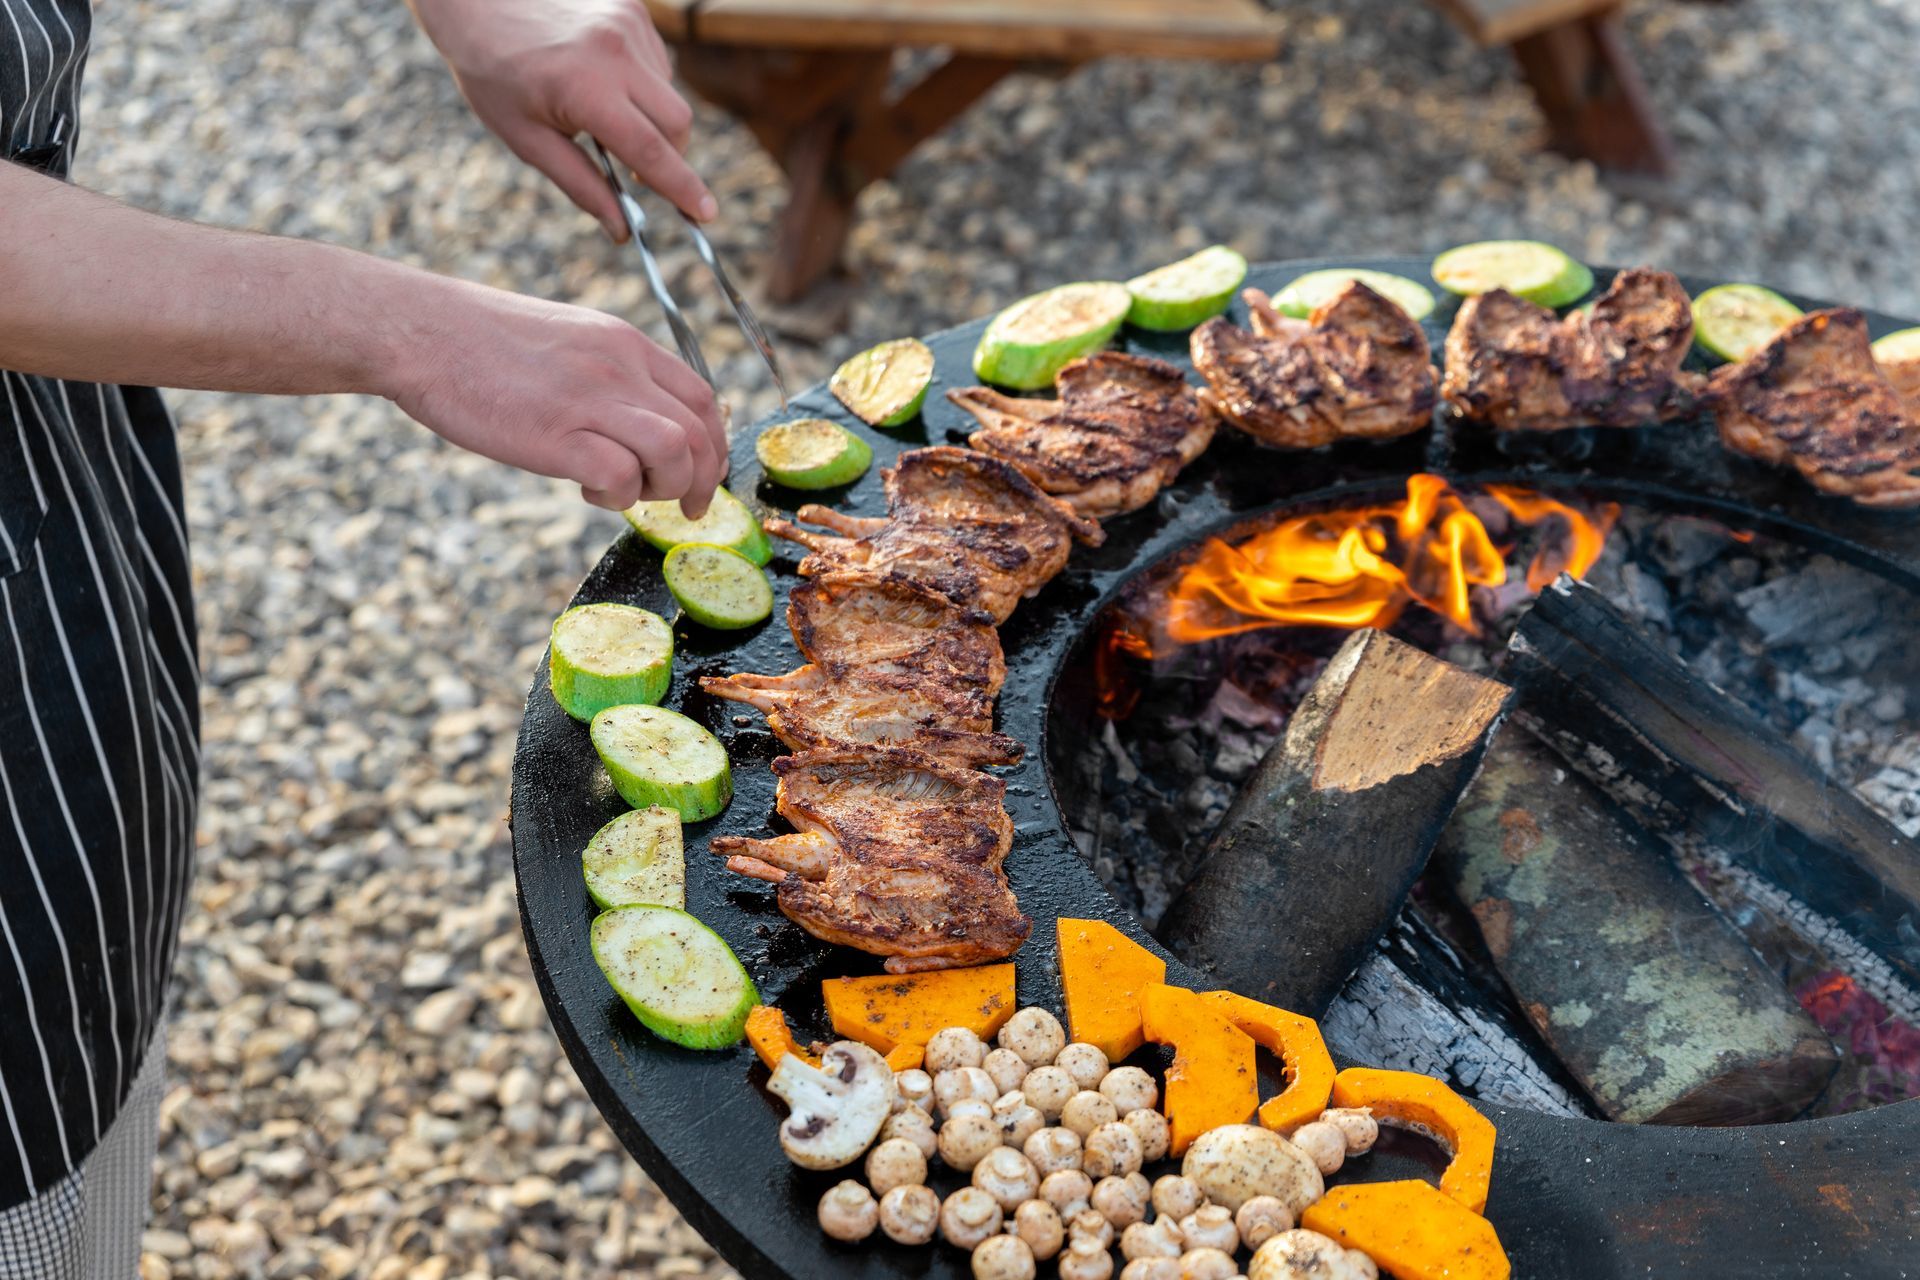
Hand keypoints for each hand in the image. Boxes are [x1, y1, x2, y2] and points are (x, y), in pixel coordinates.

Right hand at [385, 280, 727, 514]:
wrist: (419, 330)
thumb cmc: (480, 343)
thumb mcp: (567, 339)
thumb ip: (609, 373)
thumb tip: (636, 421)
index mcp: (625, 343)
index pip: (702, 398)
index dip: (714, 446)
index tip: (704, 476)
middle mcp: (619, 367)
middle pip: (699, 431)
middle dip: (702, 480)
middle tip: (681, 506)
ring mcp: (589, 398)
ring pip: (674, 452)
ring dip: (664, 487)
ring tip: (627, 493)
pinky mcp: (556, 434)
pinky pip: (620, 475)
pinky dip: (616, 495)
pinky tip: (586, 488)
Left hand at [409, 0, 715, 234]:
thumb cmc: (492, 71)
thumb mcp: (527, 139)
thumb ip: (581, 185)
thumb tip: (621, 229)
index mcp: (585, 89)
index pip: (651, 151)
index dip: (682, 188)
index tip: (705, 215)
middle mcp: (616, 52)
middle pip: (677, 123)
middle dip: (670, 157)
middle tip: (638, 175)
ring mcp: (628, 25)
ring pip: (669, 93)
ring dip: (650, 118)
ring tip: (600, 113)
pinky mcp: (633, 9)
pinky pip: (657, 64)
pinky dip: (642, 86)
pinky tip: (603, 80)